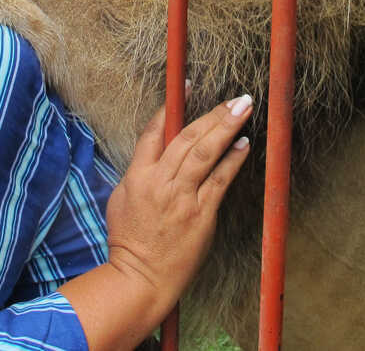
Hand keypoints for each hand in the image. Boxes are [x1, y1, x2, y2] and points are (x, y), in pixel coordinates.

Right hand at [59, 92, 251, 350]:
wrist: (140, 278)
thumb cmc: (129, 240)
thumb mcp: (121, 199)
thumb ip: (139, 172)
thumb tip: (156, 150)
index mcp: (138, 176)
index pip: (154, 132)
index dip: (170, 107)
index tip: (187, 86)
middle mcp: (160, 183)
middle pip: (187, 137)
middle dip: (212, 114)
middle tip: (235, 99)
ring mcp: (182, 198)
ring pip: (205, 153)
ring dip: (226, 128)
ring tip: (243, 109)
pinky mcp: (201, 214)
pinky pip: (219, 181)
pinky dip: (232, 160)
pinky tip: (243, 144)